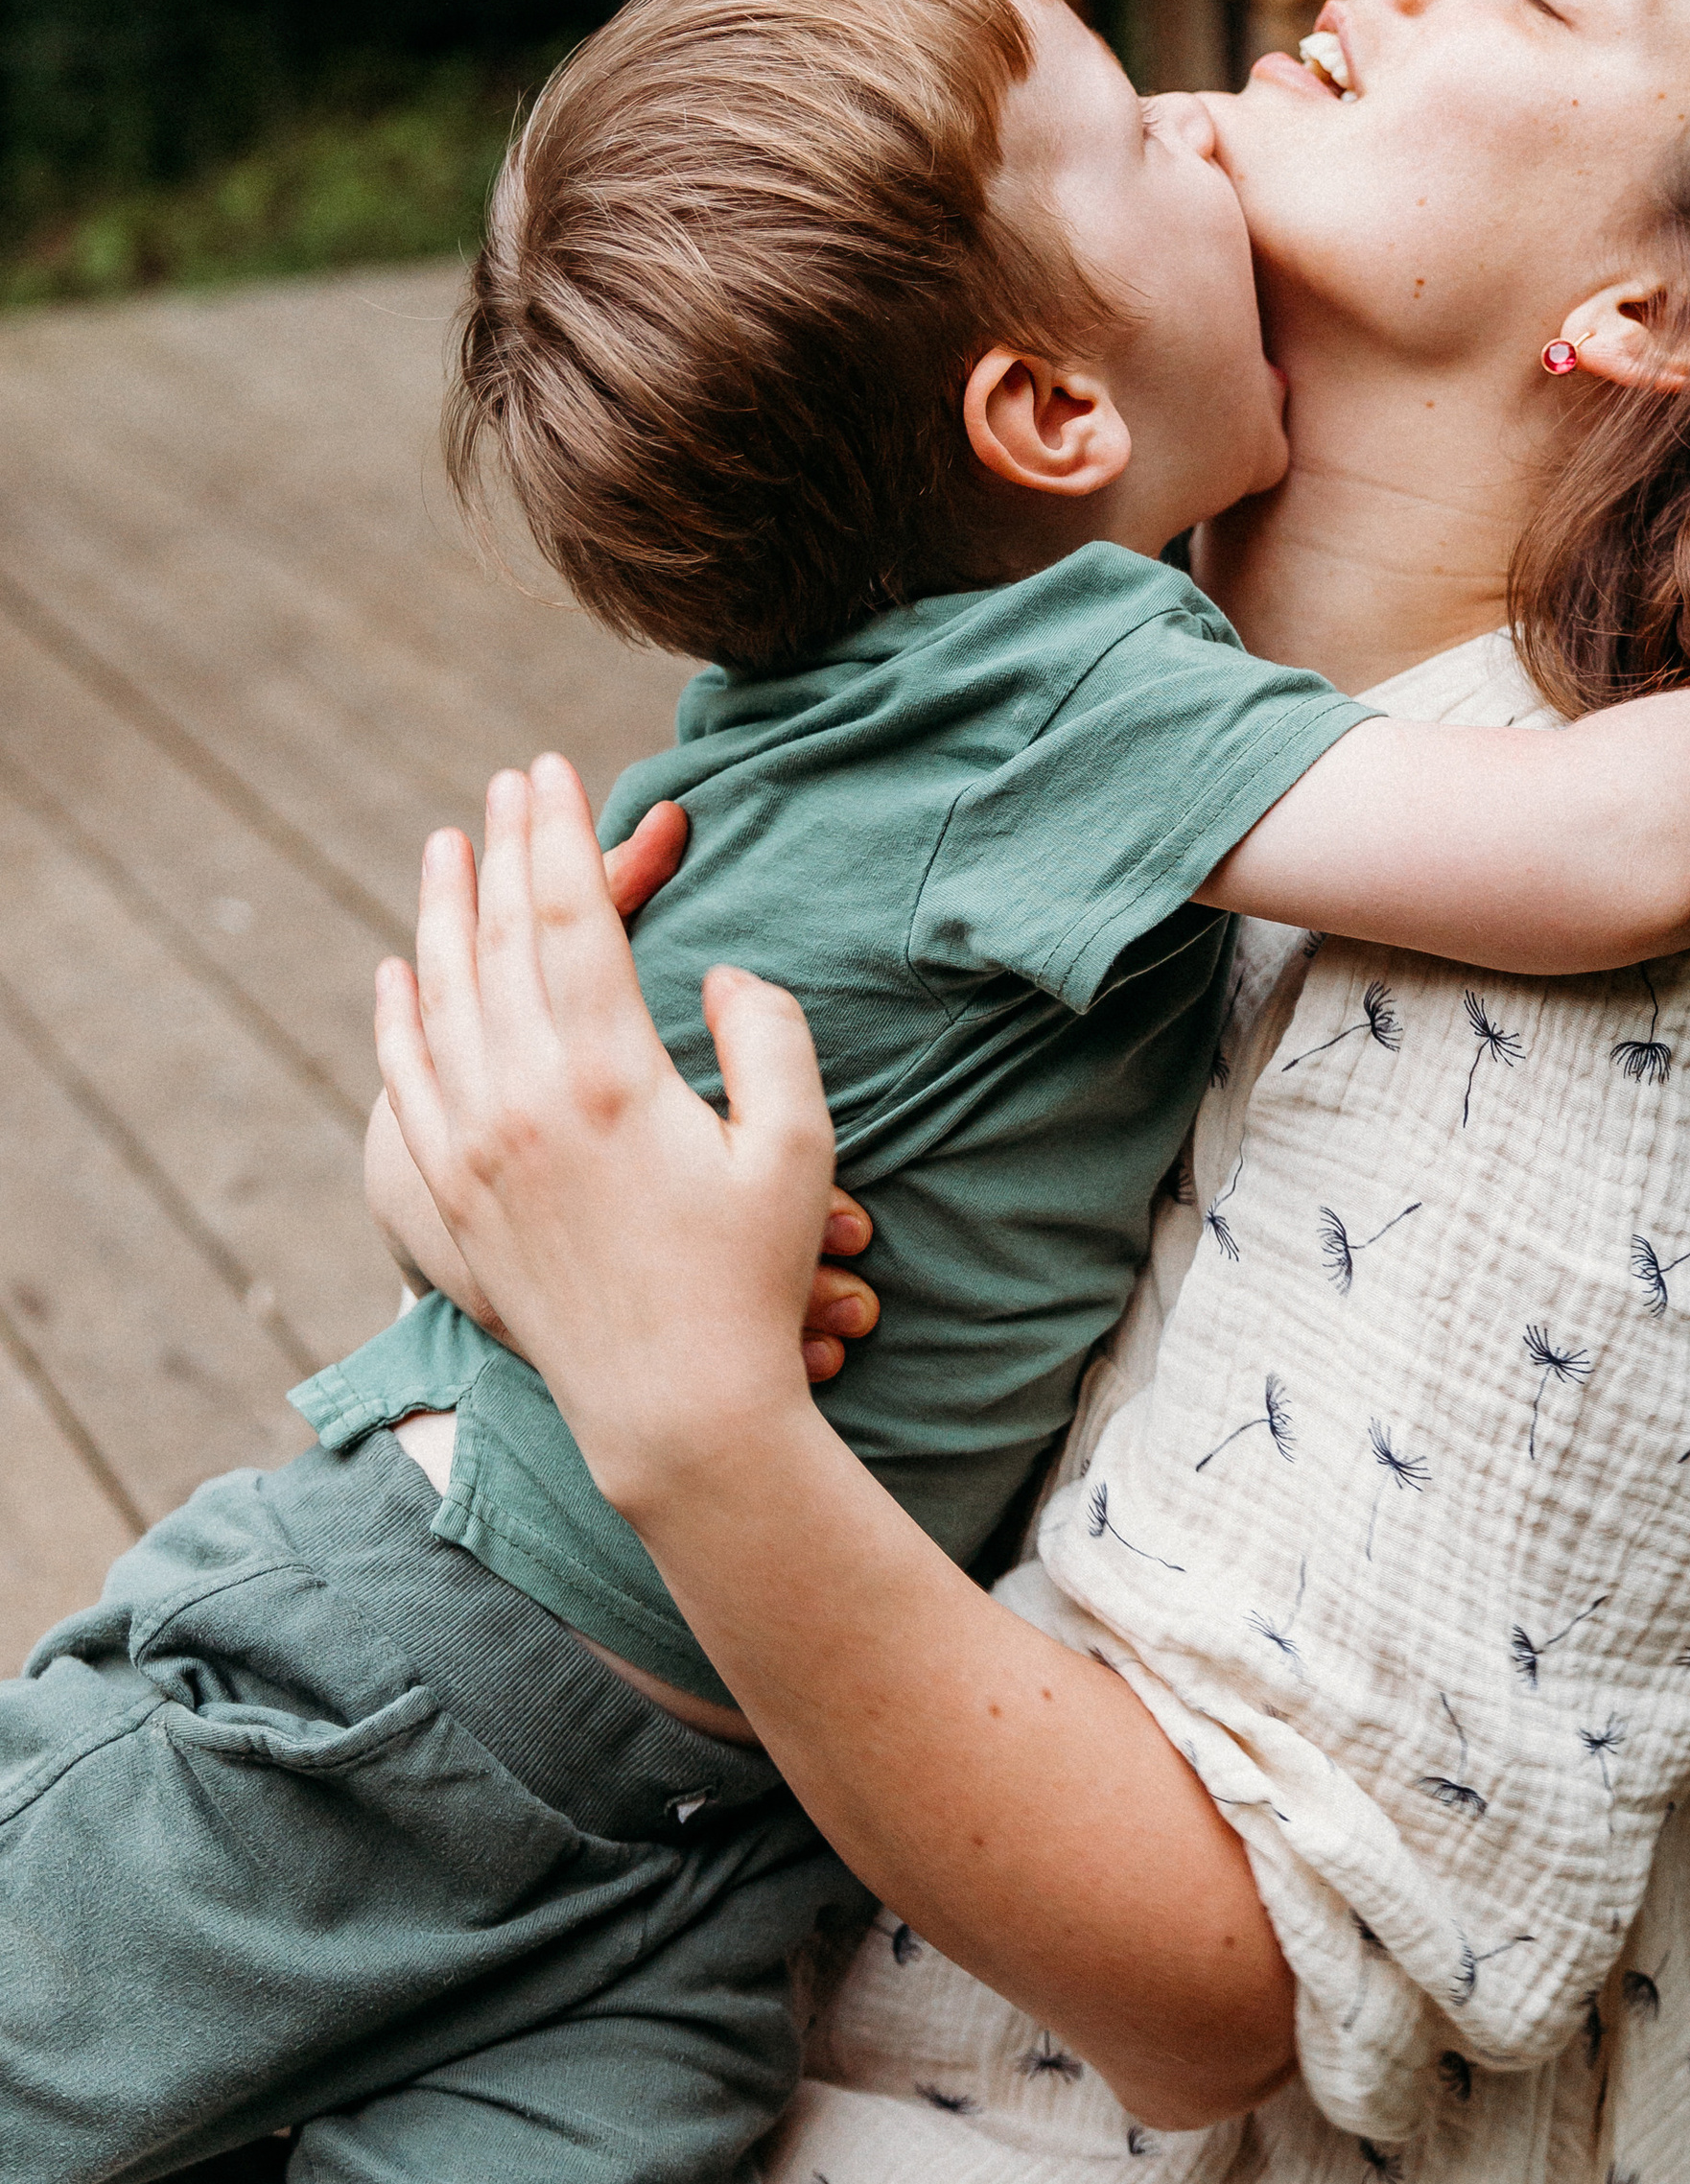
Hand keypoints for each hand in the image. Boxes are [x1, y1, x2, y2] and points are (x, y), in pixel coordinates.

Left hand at [375, 754, 847, 1506]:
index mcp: (613, 1080)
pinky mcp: (455, 1201)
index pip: (571, 923)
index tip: (552, 772)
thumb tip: (722, 974)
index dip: (561, 839)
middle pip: (498, 943)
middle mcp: (526, 1106)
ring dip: (441, 913)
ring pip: (441, 1001)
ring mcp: (477, 1155)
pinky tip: (397, 973)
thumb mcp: (798, 1147)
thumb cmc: (753, 1279)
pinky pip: (407, 1086)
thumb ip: (770, 1036)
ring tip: (446, 845)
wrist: (676, 1412)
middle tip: (508, 783)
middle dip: (502, 850)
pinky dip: (397, 1019)